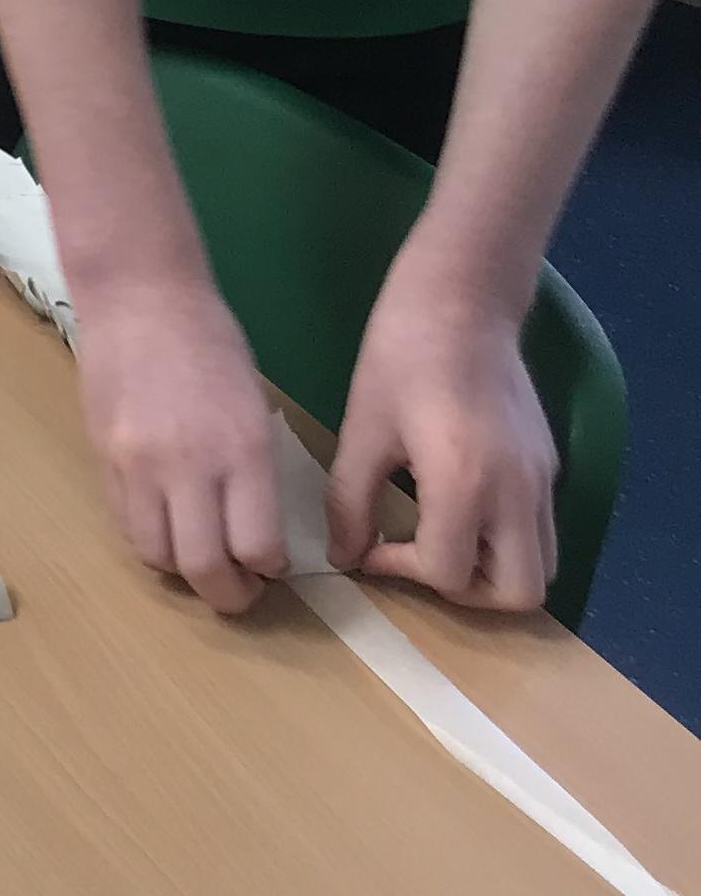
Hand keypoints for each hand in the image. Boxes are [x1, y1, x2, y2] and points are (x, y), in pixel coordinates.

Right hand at [72, 272, 287, 612]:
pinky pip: (124, 523)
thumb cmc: (212, 344)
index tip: (271, 565)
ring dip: (182, 571)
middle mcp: (187, 465)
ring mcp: (136, 464)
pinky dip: (150, 539)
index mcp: (241, 449)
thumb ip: (252, 475)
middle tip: (240, 590)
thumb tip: (252, 536)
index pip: (256, 546)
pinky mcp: (102, 458)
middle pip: (204, 567)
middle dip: (228, 594)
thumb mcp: (253, 410)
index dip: (267, 570)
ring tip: (199, 557)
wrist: (139, 298)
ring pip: (157, 555)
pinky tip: (165, 525)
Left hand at [330, 271, 555, 610]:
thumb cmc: (399, 356)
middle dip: (464, 593)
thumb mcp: (362, 430)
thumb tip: (345, 557)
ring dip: (491, 572)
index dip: (401, 572)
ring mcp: (542, 480)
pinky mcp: (550, 465)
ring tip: (439, 539)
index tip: (369, 548)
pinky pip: (542, 531)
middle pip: (517, 593)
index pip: (449, 573)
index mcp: (466, 483)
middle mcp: (518, 492)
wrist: (461, 301)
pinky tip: (459, 509)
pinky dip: (507, 542)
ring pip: (541, 567)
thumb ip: (351, 502)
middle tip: (418, 560)